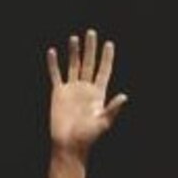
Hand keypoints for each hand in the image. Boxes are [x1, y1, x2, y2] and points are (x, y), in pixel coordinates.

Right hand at [46, 29, 127, 154]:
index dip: (107, 58)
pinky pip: (55, 75)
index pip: (104, 71)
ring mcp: (71, 90)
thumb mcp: (103, 123)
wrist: (69, 144)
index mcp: (98, 94)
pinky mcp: (58, 93)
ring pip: (73, 66)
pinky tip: (52, 51)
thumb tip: (124, 96)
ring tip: (74, 38)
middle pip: (89, 64)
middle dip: (90, 49)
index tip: (109, 44)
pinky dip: (53, 64)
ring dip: (73, 52)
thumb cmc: (88, 137)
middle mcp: (85, 89)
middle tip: (91, 32)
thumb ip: (112, 109)